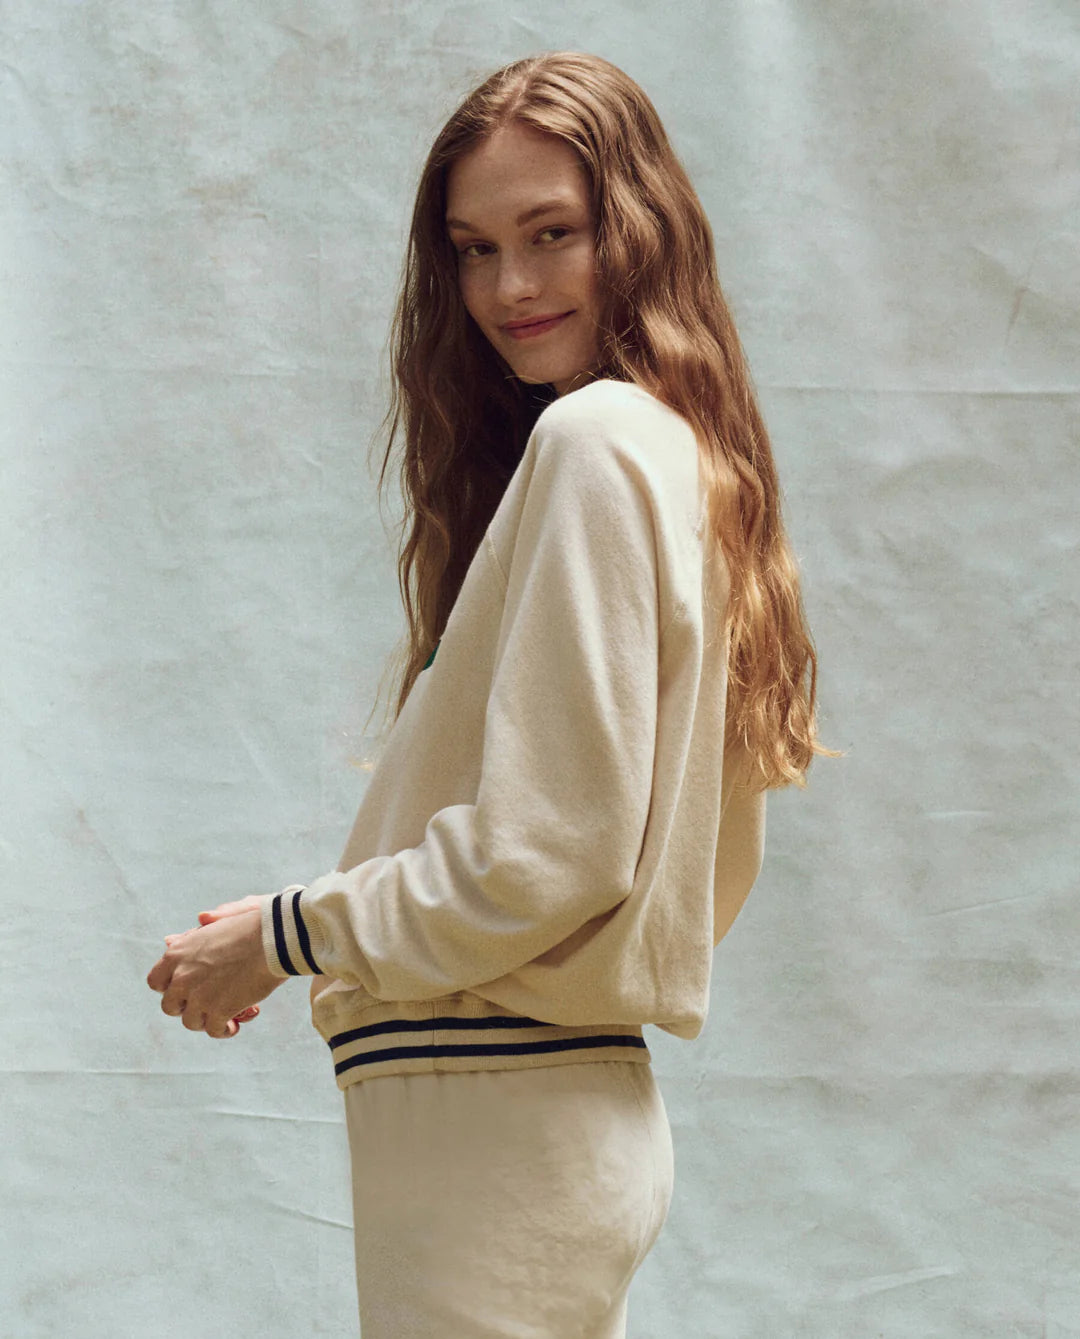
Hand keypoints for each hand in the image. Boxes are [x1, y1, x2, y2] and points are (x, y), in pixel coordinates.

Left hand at [147, 906, 285, 1038]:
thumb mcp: (214, 926)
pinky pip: (213, 1030)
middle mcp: (181, 976)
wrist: (274, 936)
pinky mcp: (219, 1010)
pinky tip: (236, 1024)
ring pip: (190, 1022)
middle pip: (170, 1006)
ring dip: (207, 1020)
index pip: (155, 982)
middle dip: (187, 1007)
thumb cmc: (251, 926)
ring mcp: (198, 995)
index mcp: (177, 953)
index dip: (170, 988)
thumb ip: (190, 937)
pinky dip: (224, 1030)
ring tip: (226, 1016)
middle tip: (207, 1004)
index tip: (187, 989)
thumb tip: (168, 939)